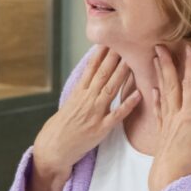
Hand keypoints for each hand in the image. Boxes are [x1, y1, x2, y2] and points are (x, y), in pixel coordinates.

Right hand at [32, 46, 142, 190]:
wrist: (52, 149)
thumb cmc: (59, 128)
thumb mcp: (68, 105)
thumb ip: (81, 93)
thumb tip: (91, 79)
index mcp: (78, 94)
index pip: (91, 69)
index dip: (100, 54)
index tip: (109, 40)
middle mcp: (86, 101)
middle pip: (102, 75)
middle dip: (113, 58)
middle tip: (124, 41)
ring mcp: (94, 114)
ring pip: (110, 89)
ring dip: (121, 74)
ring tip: (132, 59)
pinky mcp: (100, 129)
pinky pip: (116, 115)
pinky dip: (127, 104)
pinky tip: (137, 94)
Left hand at [147, 44, 190, 190]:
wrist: (167, 177)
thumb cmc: (188, 163)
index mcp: (189, 116)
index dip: (190, 67)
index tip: (189, 50)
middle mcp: (176, 115)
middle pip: (172, 84)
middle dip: (167, 63)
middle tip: (160, 45)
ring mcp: (167, 121)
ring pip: (163, 92)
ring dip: (159, 74)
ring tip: (153, 58)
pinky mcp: (162, 129)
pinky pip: (159, 109)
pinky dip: (156, 97)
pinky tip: (153, 89)